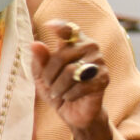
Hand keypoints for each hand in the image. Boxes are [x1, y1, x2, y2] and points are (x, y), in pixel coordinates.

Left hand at [31, 19, 111, 139]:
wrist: (74, 113)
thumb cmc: (59, 89)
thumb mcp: (43, 75)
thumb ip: (40, 59)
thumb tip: (35, 44)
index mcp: (75, 42)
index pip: (68, 29)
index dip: (59, 26)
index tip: (48, 26)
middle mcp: (90, 47)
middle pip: (62, 55)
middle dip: (50, 74)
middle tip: (49, 85)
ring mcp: (99, 62)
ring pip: (71, 72)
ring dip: (58, 87)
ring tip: (58, 92)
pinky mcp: (104, 79)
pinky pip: (80, 86)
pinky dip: (69, 95)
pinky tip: (70, 97)